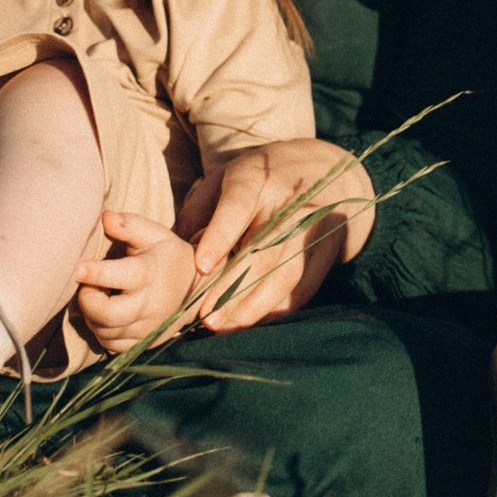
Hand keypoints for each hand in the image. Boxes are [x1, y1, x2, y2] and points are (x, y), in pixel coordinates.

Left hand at [73, 214, 204, 354]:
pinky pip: (112, 346)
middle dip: (88, 301)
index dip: (94, 274)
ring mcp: (148, 328)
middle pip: (108, 316)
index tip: (77, 267)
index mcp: (150, 274)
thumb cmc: (167, 255)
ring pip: (106, 332)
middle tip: (86, 286)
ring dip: (92, 316)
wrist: (197, 288)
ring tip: (99, 296)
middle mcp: (150, 305)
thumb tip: (105, 217)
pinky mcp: (144, 343)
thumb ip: (129, 225)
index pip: (120, 277)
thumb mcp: (154, 234)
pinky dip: (101, 331)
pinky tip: (105, 313)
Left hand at [172, 140, 376, 332]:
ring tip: (223, 326)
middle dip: (233, 286)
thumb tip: (168, 255)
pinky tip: (251, 323)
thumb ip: (197, 214)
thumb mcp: (224, 180)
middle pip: (263, 248)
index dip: (221, 235)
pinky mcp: (327, 251)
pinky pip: (303, 287)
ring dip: (254, 305)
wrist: (328, 171)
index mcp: (256, 178)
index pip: (238, 206)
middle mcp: (288, 202)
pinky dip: (277, 309)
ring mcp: (313, 228)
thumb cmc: (259, 180)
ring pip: (285, 273)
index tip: (202, 266)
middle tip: (205, 316)